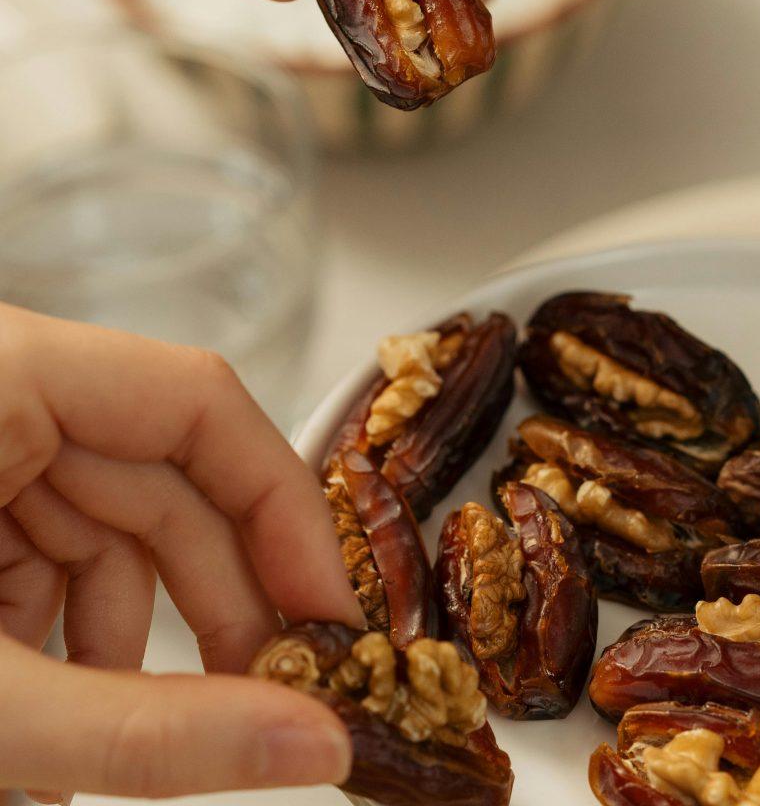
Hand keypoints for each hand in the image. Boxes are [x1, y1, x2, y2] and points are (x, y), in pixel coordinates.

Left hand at [0, 304, 366, 802]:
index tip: (327, 618)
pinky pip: (42, 549)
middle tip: (268, 703)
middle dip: (218, 602)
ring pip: (106, 524)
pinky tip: (59, 722)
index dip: (285, 512)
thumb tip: (309, 747)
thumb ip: (144, 728)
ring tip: (134, 745)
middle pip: (164, 476)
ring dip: (136, 639)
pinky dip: (67, 636)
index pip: (199, 402)